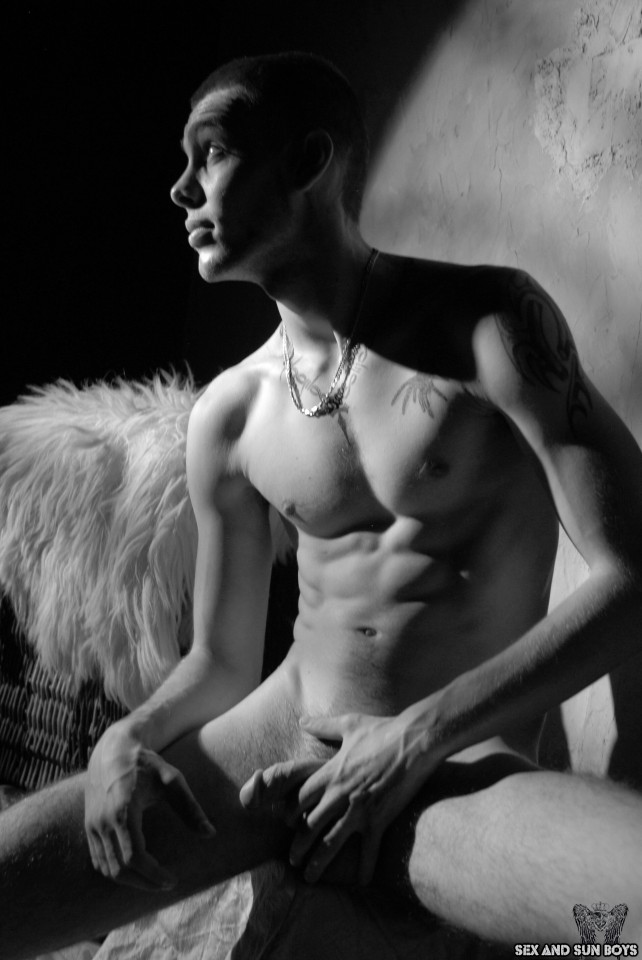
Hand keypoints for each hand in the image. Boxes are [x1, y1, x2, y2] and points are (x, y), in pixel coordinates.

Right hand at [85, 724, 214, 889]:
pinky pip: (98, 859)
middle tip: (166, 883)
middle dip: (143, 883)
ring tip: (152, 880)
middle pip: (119, 869)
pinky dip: (115, 870)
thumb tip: (211, 834)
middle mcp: (103, 822)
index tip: (172, 880)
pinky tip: (135, 870)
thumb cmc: (145, 764)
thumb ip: (190, 808)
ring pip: (106, 868)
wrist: (113, 750)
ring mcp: (92, 825)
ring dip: (129, 881)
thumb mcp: (171, 781)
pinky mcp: (88, 826)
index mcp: (123, 811)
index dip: (153, 875)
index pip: (134, 857)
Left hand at [240, 712, 432, 885]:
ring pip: (331, 842)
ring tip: (308, 876)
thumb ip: (323, 725)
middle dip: (298, 844)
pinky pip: (369, 850)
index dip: (291, 813)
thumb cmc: (382, 730)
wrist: (414, 741)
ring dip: (318, 861)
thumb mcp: (349, 724)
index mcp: (331, 773)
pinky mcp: (380, 819)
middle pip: (310, 825)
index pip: (300, 799)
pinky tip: (360, 882)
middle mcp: (340, 794)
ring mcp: (359, 810)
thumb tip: (303, 719)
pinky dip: (364, 868)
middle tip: (292, 858)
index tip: (288, 823)